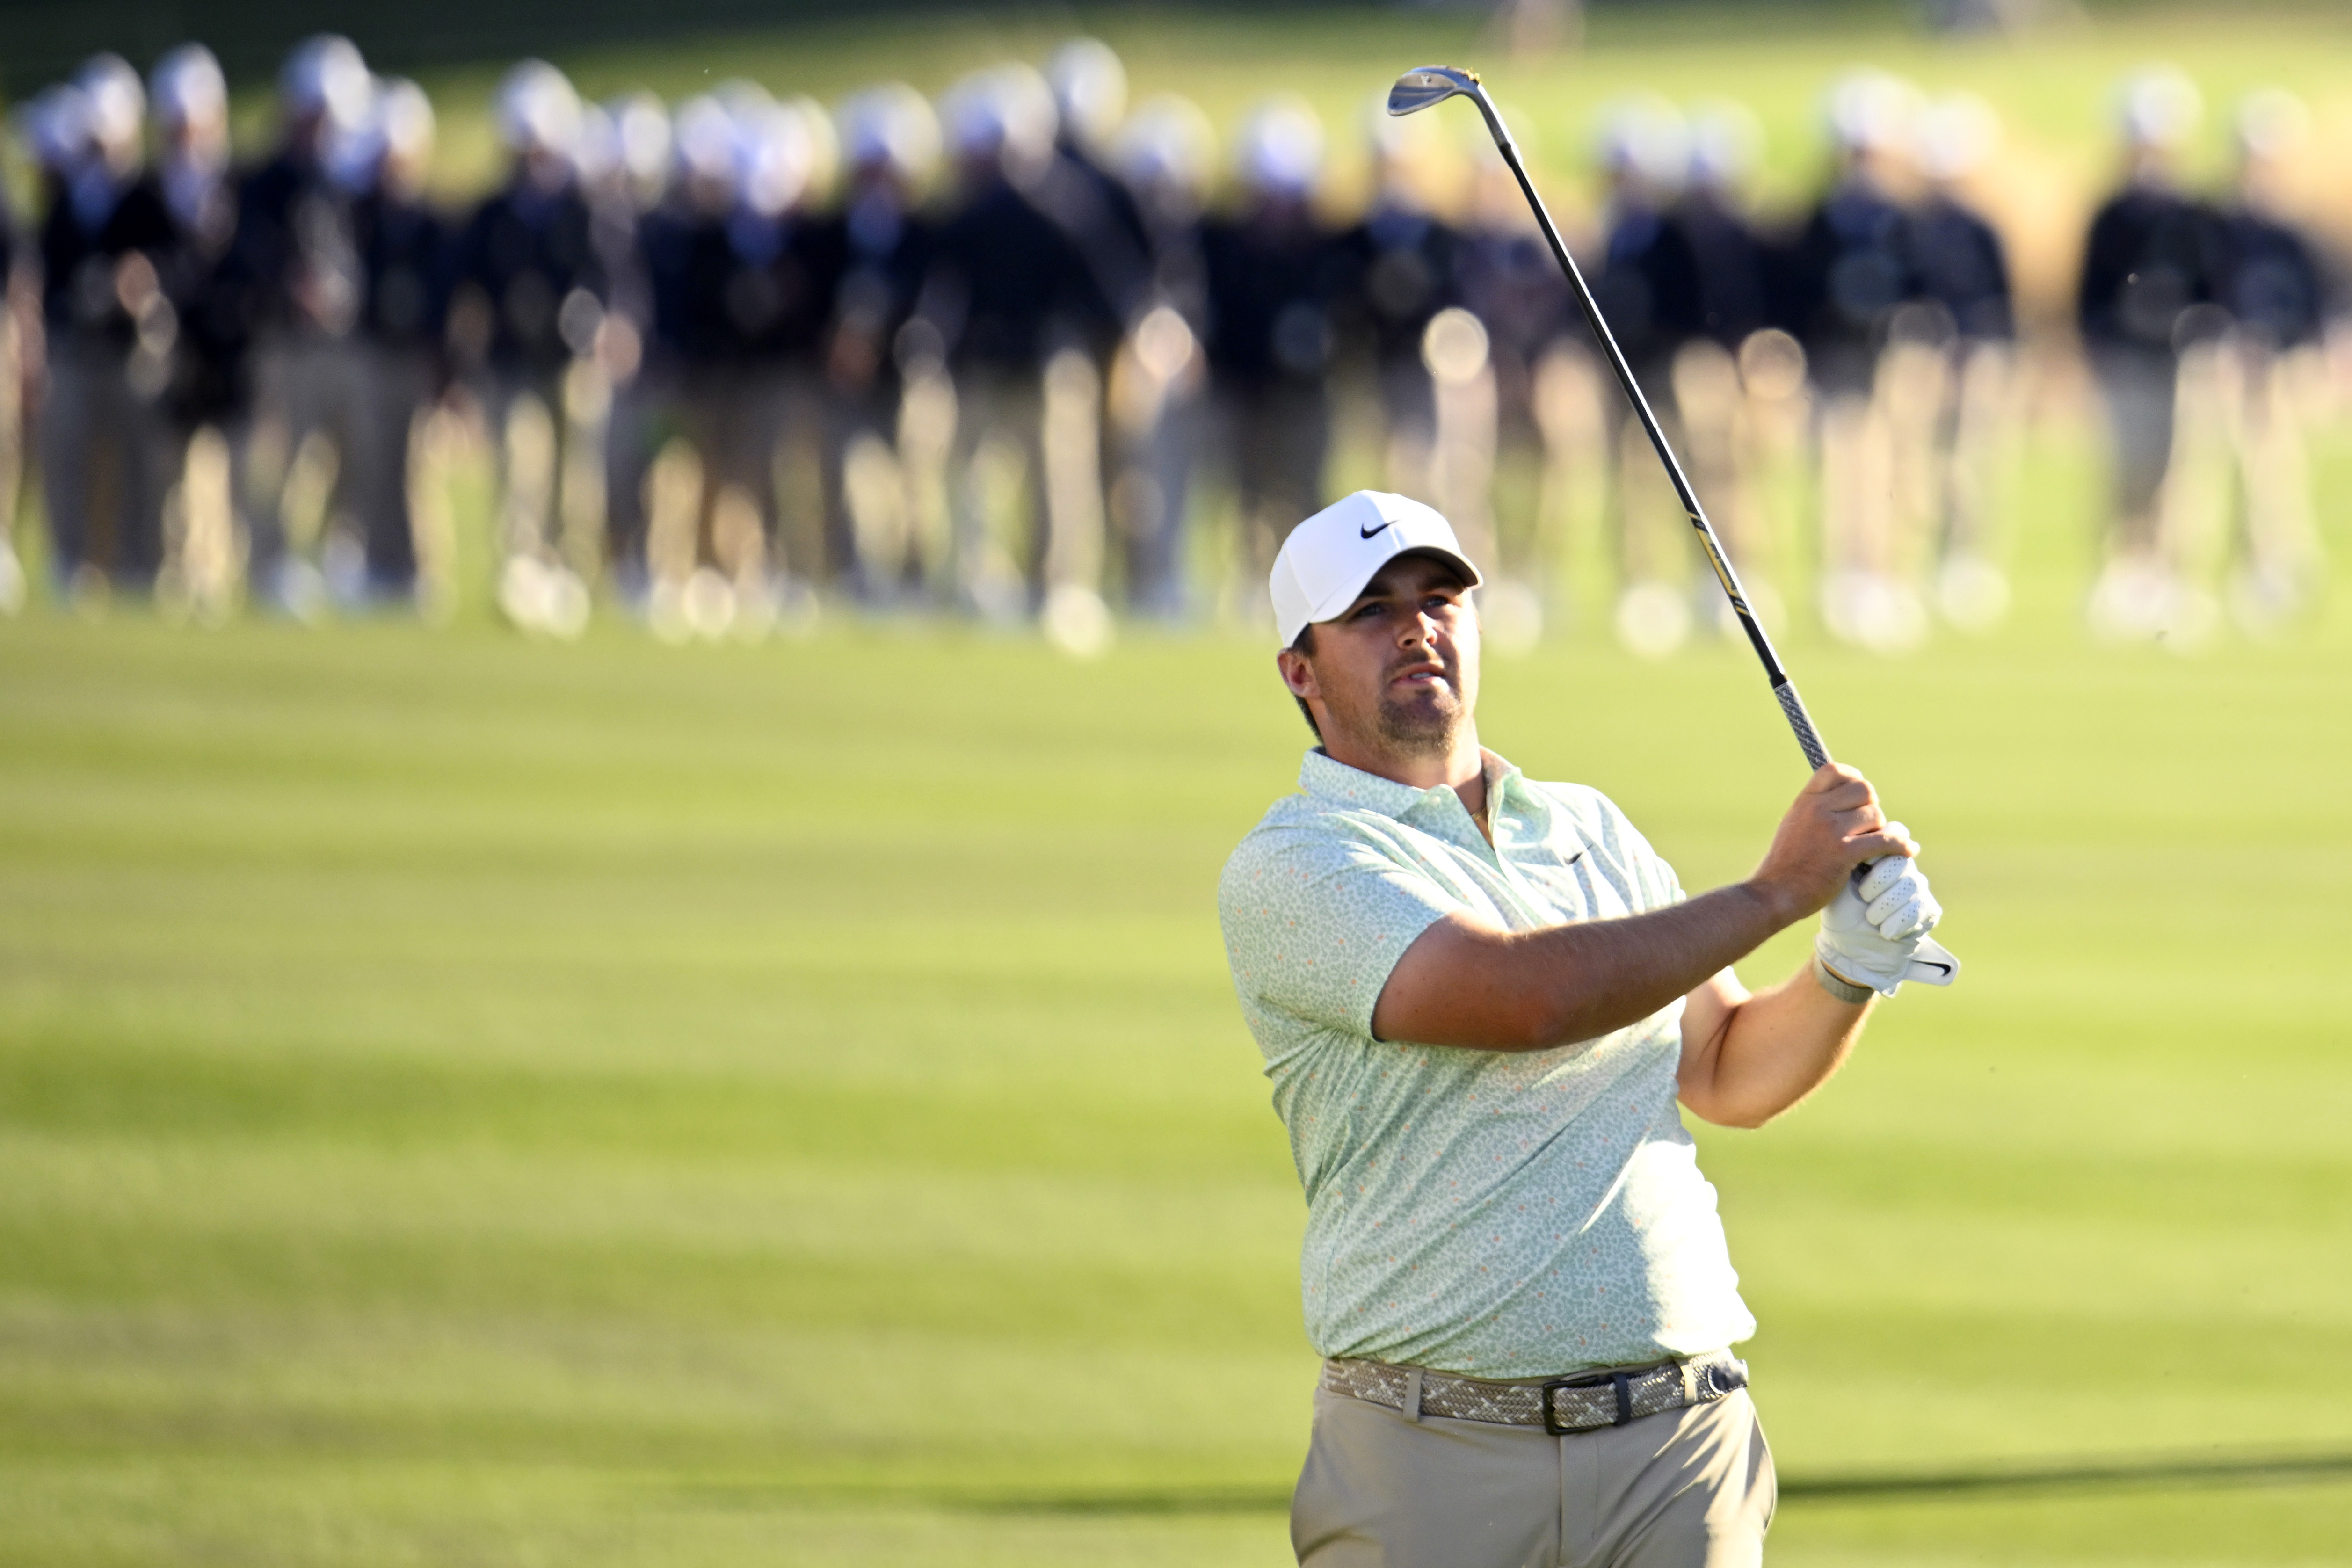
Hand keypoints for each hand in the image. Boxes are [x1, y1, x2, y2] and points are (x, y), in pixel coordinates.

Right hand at [1748, 764, 1914, 924]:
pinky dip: (1901, 845)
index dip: (1853, 779)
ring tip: (1871, 844)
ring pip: (1875, 815)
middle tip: (1866, 827)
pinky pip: (1885, 840)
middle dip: (1871, 807)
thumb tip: (1850, 803)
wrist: (1775, 893)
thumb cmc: (1785, 865)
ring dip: (1880, 829)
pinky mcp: (1844, 852)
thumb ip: (1817, 810)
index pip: (1835, 770)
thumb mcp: (1794, 825)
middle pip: (1864, 790)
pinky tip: (1908, 850)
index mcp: (1804, 801)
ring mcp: (1830, 830)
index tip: (1858, 796)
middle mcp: (1816, 809)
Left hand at [1817, 831, 1942, 997]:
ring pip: (1911, 884)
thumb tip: (1851, 833)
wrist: (1848, 948)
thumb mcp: (1837, 880)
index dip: (1877, 850)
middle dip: (1880, 880)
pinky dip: (1898, 921)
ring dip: (1887, 904)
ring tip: (1870, 917)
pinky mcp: (1928, 911)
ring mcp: (1917, 888)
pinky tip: (1884, 930)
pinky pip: (1919, 908)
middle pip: (1901, 861)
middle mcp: (1903, 868)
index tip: (1860, 864)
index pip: (1892, 835)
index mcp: (1882, 854)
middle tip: (1863, 896)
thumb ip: (1848, 854)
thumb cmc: (1840, 912)